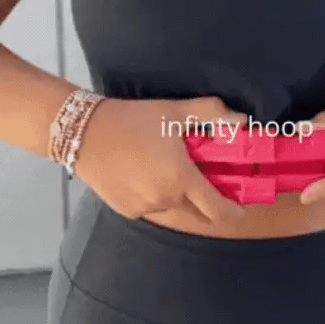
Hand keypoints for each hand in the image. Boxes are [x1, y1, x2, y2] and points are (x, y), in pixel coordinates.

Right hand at [74, 96, 247, 224]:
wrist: (83, 132)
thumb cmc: (132, 119)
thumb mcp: (173, 111)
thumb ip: (211, 113)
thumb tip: (241, 119)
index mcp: (180, 178)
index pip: (216, 209)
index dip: (232, 212)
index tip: (240, 209)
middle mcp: (164, 199)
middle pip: (196, 210)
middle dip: (206, 201)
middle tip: (204, 180)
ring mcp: (144, 207)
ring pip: (173, 208)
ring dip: (179, 196)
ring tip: (169, 170)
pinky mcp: (125, 209)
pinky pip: (151, 207)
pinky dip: (157, 196)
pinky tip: (147, 175)